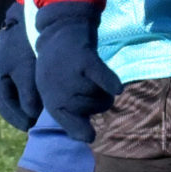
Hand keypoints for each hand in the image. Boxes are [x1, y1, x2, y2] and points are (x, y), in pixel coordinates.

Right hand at [0, 0, 43, 129]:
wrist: (31, 16)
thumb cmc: (29, 43)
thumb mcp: (27, 69)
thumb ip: (27, 92)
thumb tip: (31, 114)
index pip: (4, 105)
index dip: (17, 118)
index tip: (31, 126)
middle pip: (6, 103)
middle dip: (19, 115)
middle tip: (33, 125)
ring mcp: (6, 69)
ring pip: (12, 96)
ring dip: (22, 107)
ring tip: (36, 117)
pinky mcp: (16, 65)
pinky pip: (18, 87)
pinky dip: (26, 97)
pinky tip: (39, 101)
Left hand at [33, 0, 120, 143]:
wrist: (58, 32)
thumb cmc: (57, 69)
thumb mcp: (55, 96)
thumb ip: (69, 119)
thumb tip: (89, 139)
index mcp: (53, 104)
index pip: (78, 130)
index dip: (84, 129)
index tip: (87, 129)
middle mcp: (61, 94)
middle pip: (95, 110)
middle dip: (96, 101)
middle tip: (83, 84)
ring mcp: (72, 78)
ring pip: (104, 98)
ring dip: (103, 90)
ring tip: (88, 74)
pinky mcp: (85, 62)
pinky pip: (104, 79)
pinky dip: (110, 83)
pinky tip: (117, 88)